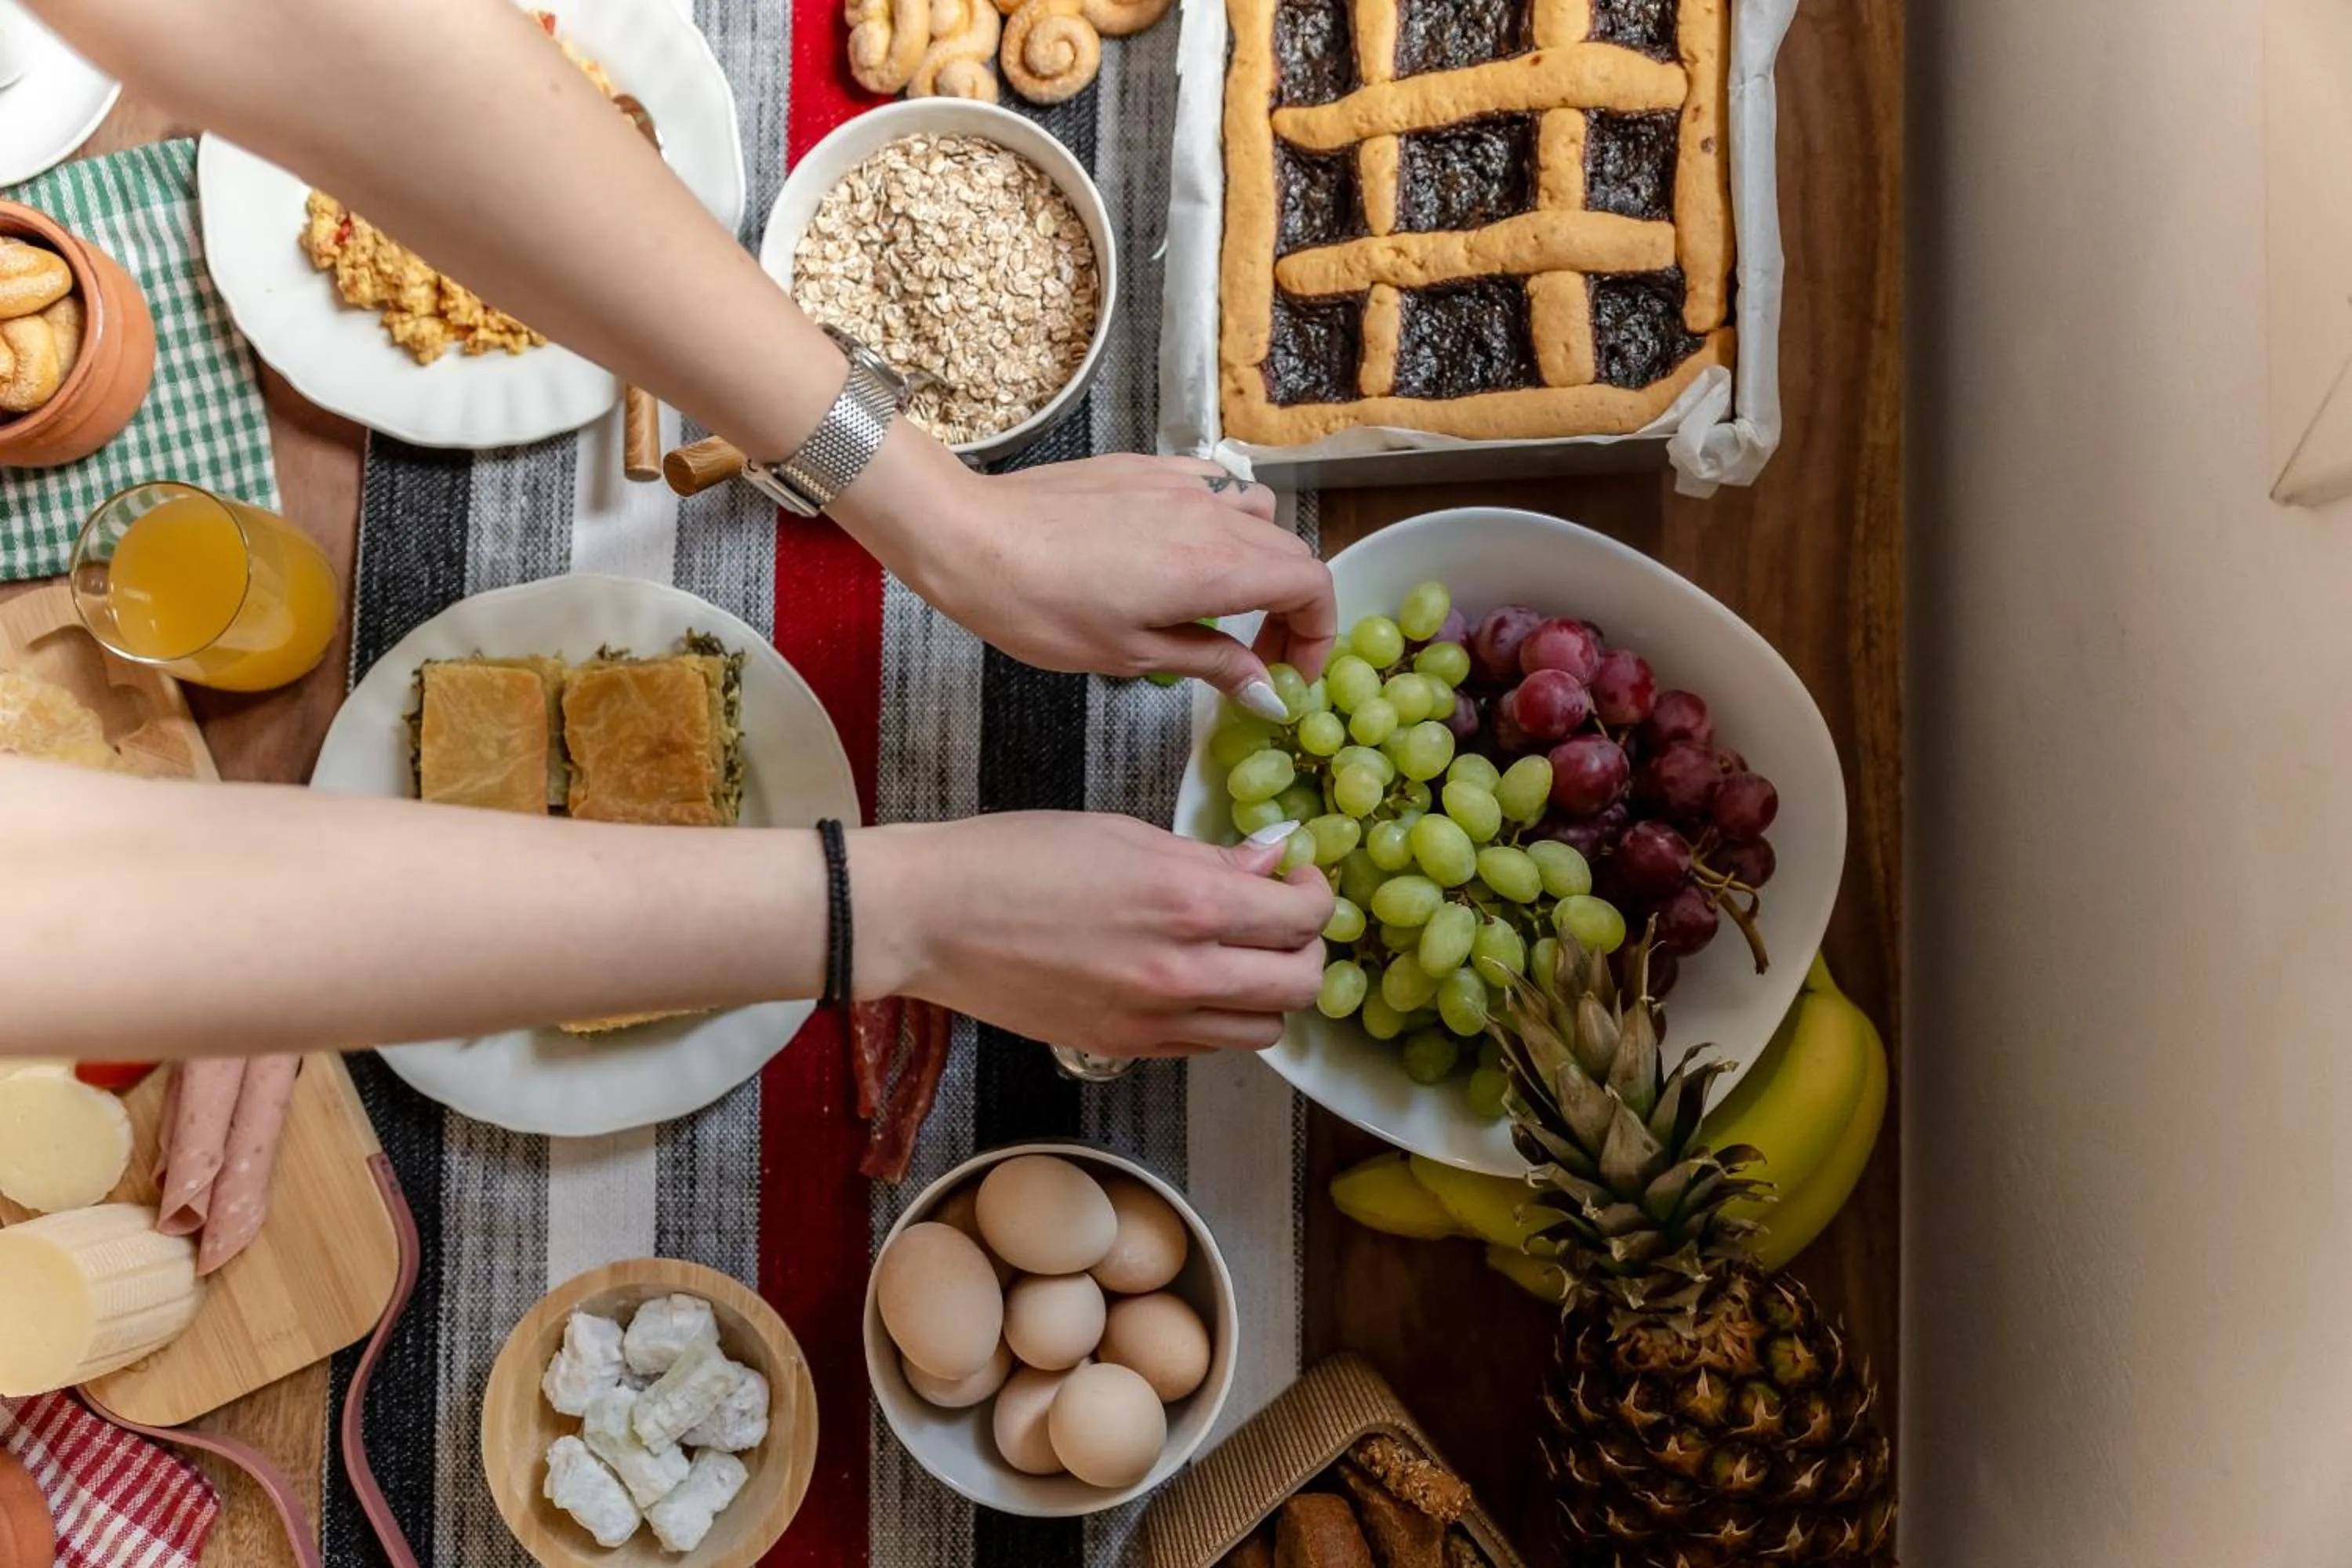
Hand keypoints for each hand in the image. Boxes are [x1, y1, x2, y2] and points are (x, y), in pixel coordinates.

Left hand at [836, 439, 1335, 719]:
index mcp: (1215, 566)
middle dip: (1292, 607)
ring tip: (1223, 603)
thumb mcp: (1132, 654)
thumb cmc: (1040, 607)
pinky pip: (1211, 488)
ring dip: (1260, 559)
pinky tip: (1181, 555)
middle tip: (1257, 656)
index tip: (1288, 673)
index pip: (1310, 584)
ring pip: (1257, 512)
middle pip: (1291, 551)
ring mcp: (1179, 484)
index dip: (1317, 633)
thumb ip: (1213, 663)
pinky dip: (1220, 524)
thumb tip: (1268, 691)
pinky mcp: (1146, 469)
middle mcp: (1210, 514)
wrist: (971, 539)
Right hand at [852, 813, 1331, 1056]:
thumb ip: (1208, 856)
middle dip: (1306, 949)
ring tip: (1242, 956)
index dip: (1315, 894)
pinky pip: (1205, 1046)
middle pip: (1299, 984)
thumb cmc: (1015, 858)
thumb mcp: (1122, 834)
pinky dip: (1219, 1019)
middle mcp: (1182, 971)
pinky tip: (1193, 981)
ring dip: (1269, 993)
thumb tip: (1272, 857)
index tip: (1297, 878)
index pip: (1300, 916)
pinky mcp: (1121, 1049)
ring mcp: (1152, 1021)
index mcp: (1188, 901)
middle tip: (1283, 920)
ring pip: (1262, 1031)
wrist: (931, 918)